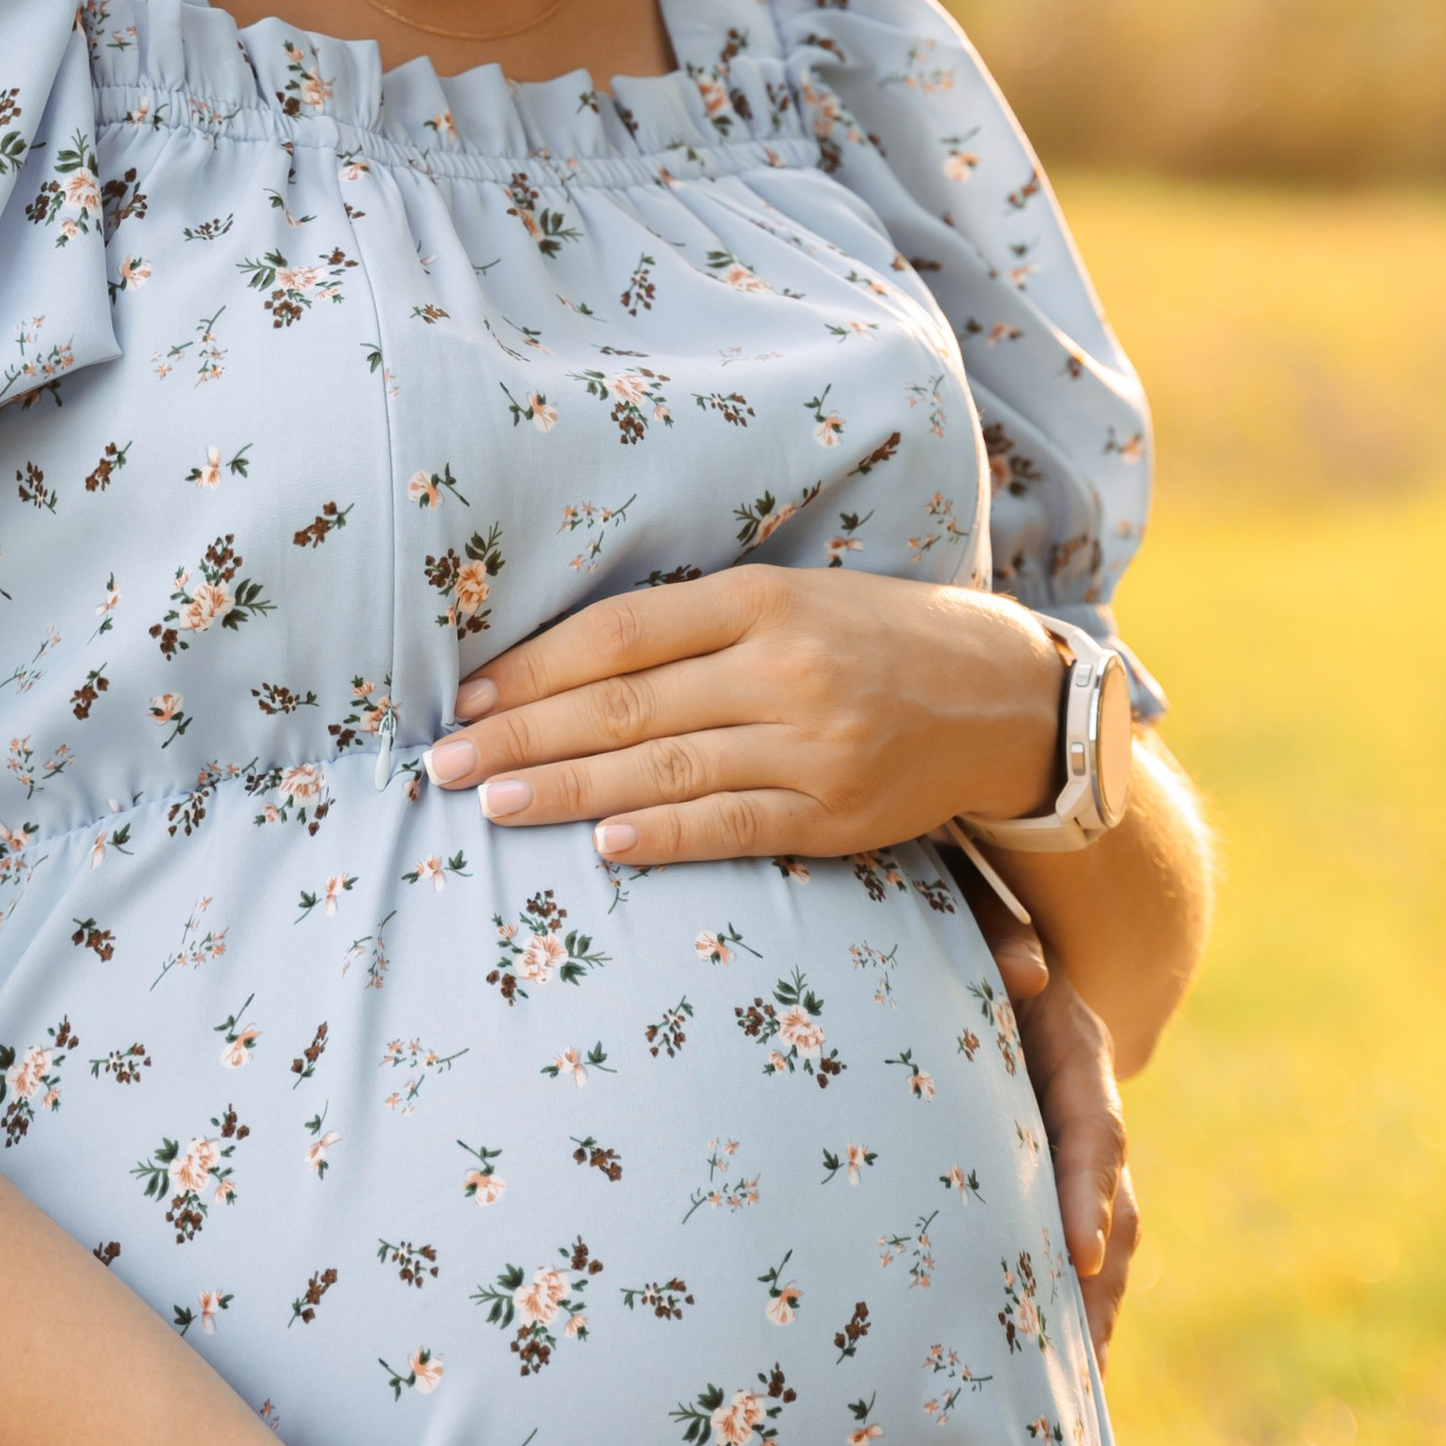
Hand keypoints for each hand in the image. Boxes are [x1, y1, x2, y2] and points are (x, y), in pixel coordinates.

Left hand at [426, 568, 1062, 861]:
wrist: (1003, 696)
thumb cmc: (870, 637)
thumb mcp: (788, 598)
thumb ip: (690, 626)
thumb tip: (562, 665)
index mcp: (760, 599)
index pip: (619, 634)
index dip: (534, 667)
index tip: (467, 695)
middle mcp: (783, 668)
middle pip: (625, 705)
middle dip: (523, 735)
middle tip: (443, 763)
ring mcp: (813, 745)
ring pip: (665, 769)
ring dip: (568, 792)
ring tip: (492, 804)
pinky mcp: (838, 815)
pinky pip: (735, 827)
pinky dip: (665, 837)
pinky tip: (604, 847)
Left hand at [961, 879, 1141, 1360]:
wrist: (952, 927)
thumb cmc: (950, 922)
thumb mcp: (968, 920)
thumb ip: (990, 938)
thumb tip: (1022, 972)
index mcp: (1073, 1050)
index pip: (1096, 1131)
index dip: (1093, 1192)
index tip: (1082, 1257)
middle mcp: (1080, 1104)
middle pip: (1114, 1206)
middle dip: (1101, 1286)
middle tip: (1082, 1360)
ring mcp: (1062, 1143)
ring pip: (1100, 1238)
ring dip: (1091, 1311)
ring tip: (1074, 1391)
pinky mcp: (1035, 1172)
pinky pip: (1058, 1242)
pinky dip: (1061, 1301)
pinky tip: (1044, 1367)